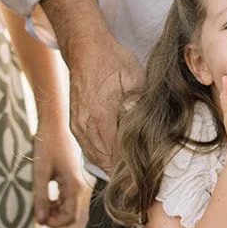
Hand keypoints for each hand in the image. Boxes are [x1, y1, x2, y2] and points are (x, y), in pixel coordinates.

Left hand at [31, 124, 90, 227]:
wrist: (54, 125)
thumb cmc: (47, 145)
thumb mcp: (40, 172)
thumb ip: (41, 197)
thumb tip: (40, 221)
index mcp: (73, 187)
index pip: (69, 217)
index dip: (55, 223)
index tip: (39, 220)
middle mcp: (78, 188)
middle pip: (70, 215)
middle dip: (54, 218)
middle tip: (36, 213)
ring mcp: (75, 184)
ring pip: (67, 208)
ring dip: (53, 211)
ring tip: (38, 205)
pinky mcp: (71, 180)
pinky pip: (65, 199)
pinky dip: (55, 203)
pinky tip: (44, 197)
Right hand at [65, 33, 143, 174]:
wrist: (84, 46)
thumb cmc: (112, 60)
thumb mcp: (136, 81)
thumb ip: (141, 110)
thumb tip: (152, 134)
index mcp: (102, 119)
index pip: (119, 158)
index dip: (134, 171)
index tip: (150, 178)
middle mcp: (86, 127)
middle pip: (107, 164)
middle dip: (125, 174)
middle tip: (145, 181)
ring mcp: (77, 127)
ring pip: (97, 159)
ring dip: (113, 167)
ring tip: (132, 174)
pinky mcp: (75, 124)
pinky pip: (89, 150)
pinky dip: (103, 157)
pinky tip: (117, 159)